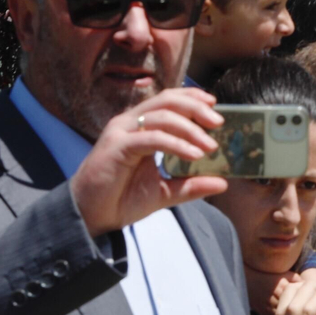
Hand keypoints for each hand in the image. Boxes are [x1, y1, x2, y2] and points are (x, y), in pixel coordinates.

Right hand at [69, 87, 225, 236]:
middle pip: (167, 101)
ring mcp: (122, 132)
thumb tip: (223, 183)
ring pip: (161, 116)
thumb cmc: (122, 200)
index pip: (168, 101)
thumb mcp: (165, 192)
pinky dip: (176, 144)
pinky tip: (193, 155)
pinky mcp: (117, 146)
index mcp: (141, 127)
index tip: (216, 106)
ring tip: (210, 147)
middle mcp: (130, 123)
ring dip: (190, 129)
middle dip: (196, 108)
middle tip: (219, 123)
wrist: (92, 216)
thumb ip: (192, 185)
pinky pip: (152, 138)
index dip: (192, 98)